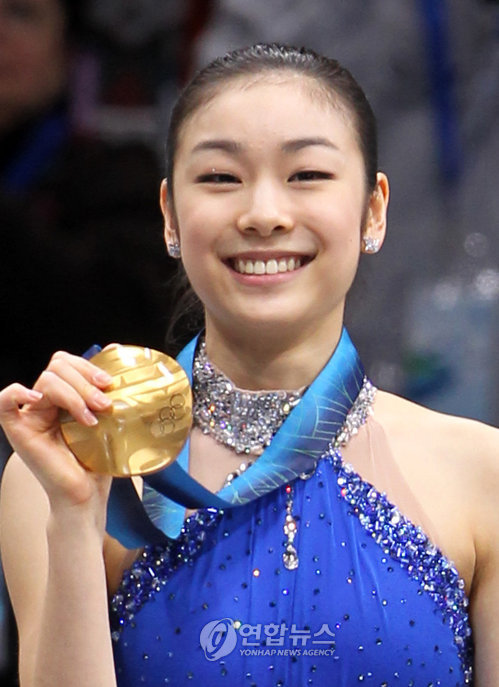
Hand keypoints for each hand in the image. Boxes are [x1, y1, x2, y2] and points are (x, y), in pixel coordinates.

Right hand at [0, 350, 114, 513]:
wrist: (87, 494)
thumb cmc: (98, 461)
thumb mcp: (108, 418)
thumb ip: (106, 388)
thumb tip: (115, 349)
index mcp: (63, 396)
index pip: (66, 362)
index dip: (87, 366)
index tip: (110, 384)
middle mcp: (44, 402)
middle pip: (57, 367)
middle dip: (85, 380)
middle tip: (105, 403)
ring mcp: (30, 415)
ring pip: (47, 380)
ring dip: (75, 393)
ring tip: (93, 415)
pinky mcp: (18, 430)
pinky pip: (4, 402)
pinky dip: (19, 392)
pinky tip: (41, 401)